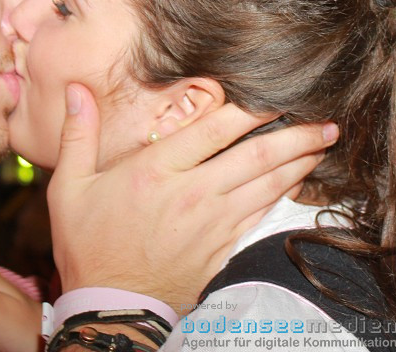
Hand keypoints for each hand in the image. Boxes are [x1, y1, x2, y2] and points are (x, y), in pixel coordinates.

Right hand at [47, 83, 337, 310]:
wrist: (108, 305)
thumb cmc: (87, 243)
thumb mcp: (69, 187)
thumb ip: (77, 134)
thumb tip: (76, 89)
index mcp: (156, 171)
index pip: (214, 129)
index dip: (250, 108)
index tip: (274, 93)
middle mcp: (191, 194)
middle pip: (255, 157)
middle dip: (296, 136)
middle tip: (326, 121)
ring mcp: (211, 224)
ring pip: (267, 186)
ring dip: (299, 164)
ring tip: (323, 145)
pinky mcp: (221, 248)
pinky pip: (260, 215)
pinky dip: (284, 196)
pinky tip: (298, 183)